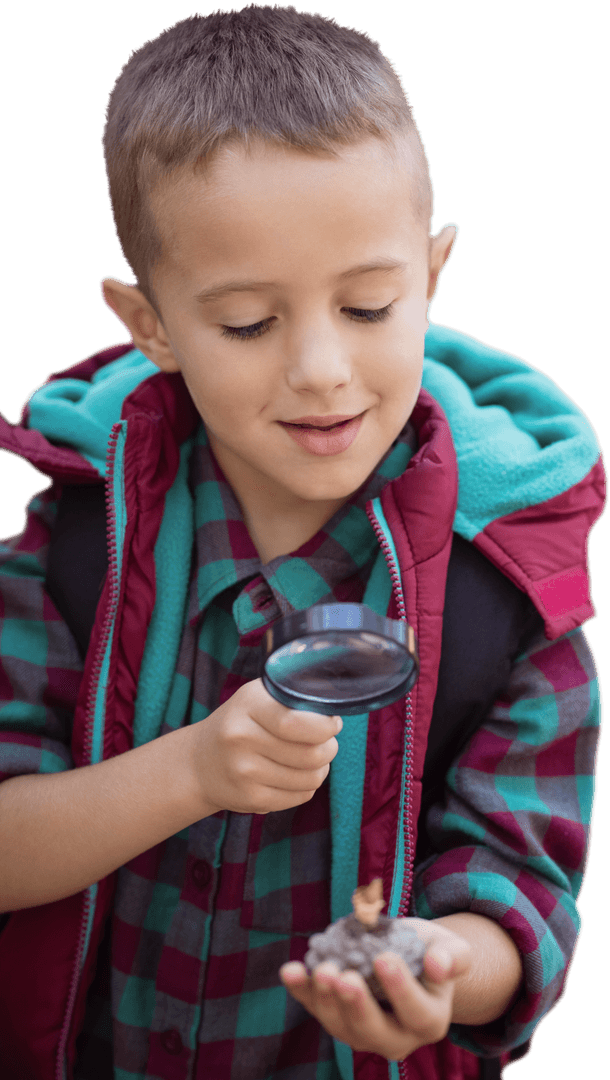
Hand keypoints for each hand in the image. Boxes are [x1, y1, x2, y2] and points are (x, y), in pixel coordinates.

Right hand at [188, 677, 341, 815]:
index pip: (296, 722)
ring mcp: (244, 772)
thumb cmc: (242, 723)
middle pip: (311, 753)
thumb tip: (333, 712)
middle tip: (326, 743)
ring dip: (321, 769)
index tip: (333, 724)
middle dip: (329, 748)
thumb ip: (292, 698)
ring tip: (311, 759)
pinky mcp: (251, 799)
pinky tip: (295, 775)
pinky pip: (301, 795)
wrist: (200, 764)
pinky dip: (306, 786)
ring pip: (311, 777)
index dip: (325, 727)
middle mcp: (241, 738)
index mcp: (248, 705)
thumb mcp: (258, 698)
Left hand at [280, 918, 471, 1060]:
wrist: (407, 957)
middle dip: (356, 1005)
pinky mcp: (336, 1018)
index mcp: (430, 1021)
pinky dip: (301, 990)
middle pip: (374, 1030)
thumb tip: (438, 964)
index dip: (400, 989)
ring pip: (341, 1025)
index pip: (417, 1012)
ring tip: (320, 968)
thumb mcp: (451, 947)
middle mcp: (396, 1037)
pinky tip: (290, 970)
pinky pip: (316, 1008)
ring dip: (326, 999)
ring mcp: (362, 1033)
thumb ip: (453, 956)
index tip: (384, 959)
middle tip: (344, 976)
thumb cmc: (431, 951)